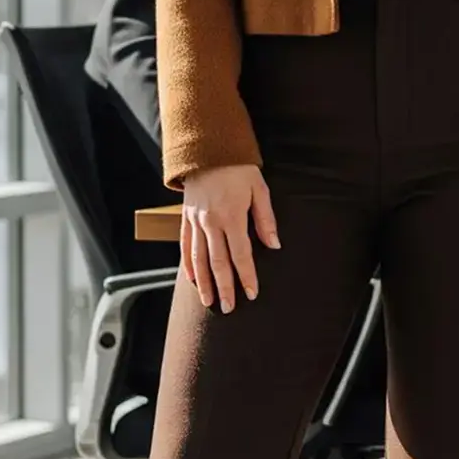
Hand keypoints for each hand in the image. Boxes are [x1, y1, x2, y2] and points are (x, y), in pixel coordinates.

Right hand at [181, 164, 279, 311]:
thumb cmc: (238, 169)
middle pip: (218, 263)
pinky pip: (184, 246)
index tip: (252, 294)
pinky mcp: (185, 218)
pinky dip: (188, 265)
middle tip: (229, 308)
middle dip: (224, 288)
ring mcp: (195, 221)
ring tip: (209, 302)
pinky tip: (193, 280)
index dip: (247, 276)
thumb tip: (274, 245)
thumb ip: (265, 219)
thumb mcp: (259, 189)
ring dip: (204, 283)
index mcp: (231, 216)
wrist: (208, 149)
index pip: (241, 255)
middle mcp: (210, 222)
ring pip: (198, 259)